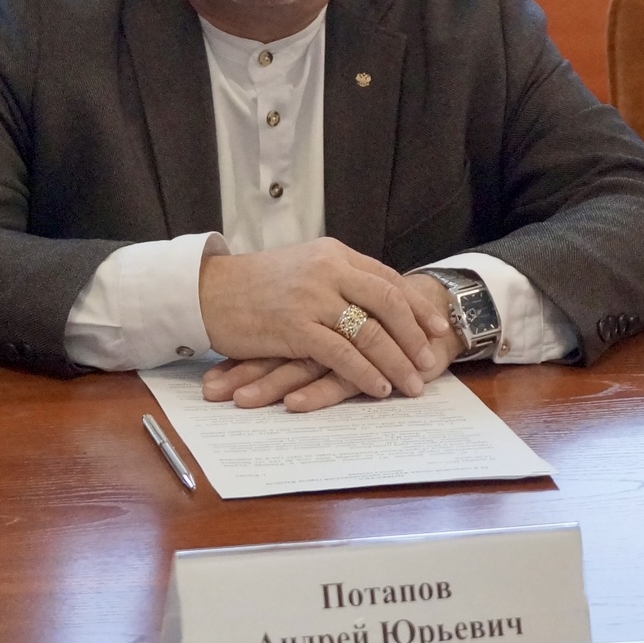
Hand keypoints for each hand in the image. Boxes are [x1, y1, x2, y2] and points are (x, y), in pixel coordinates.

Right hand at [203, 273, 458, 411]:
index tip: (437, 327)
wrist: (206, 289)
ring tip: (412, 384)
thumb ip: (333, 279)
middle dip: (415, 335)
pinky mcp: (295, 326)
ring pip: (369, 331)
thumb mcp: (300, 268)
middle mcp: (327, 270)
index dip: (415, 306)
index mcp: (332, 254)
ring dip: (396, 361)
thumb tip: (369, 301)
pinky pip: (341, 353)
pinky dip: (364, 373)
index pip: (386, 279)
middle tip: (432, 358)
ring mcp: (312, 297)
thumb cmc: (251, 285)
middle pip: (388, 302)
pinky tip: (378, 388)